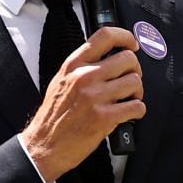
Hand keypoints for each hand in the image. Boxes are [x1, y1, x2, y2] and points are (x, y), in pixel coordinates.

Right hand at [20, 26, 143, 182]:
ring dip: (137, 91)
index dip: (125, 37)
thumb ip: (80, 67)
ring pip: (135, 81)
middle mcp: (84, 77)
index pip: (105, 36)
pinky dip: (138, 110)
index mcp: (73, 66)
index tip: (131, 44)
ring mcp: (95, 97)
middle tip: (130, 79)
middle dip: (135, 69)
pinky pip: (137, 106)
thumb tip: (105, 57)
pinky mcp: (105, 117)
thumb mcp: (59, 82)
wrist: (44, 145)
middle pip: (127, 59)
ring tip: (129, 98)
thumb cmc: (53, 117)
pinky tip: (129, 113)